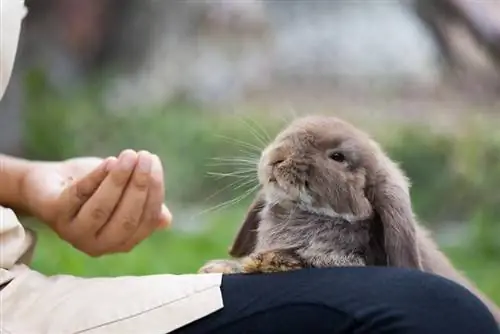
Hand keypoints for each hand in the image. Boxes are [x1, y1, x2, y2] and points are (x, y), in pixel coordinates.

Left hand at [21, 149, 171, 256]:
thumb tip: (166, 220)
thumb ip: (144, 207)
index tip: (155, 164)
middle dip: (139, 185)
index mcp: (121, 242)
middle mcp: (98, 244)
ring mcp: (73, 232)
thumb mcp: (124, 196)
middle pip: (126, 219)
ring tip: (129, 155)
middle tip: (145, 156)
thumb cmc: (95, 189)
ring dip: (118, 179)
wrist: (51, 181)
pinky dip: (96, 177)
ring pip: (101, 208)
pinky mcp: (53, 214)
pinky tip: (109, 161)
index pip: (146, 222)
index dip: (154, 192)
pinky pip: (78, 195)